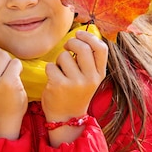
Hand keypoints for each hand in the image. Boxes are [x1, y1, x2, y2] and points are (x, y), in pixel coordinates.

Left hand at [42, 30, 106, 145]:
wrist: (66, 118)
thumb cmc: (76, 92)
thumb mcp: (90, 79)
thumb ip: (90, 60)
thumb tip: (83, 35)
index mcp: (99, 74)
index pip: (101, 48)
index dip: (89, 37)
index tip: (79, 34)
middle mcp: (90, 79)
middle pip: (82, 48)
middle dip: (71, 42)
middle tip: (66, 47)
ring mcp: (75, 83)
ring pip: (64, 56)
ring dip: (59, 60)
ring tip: (61, 71)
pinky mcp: (59, 85)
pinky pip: (51, 66)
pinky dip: (50, 69)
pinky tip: (53, 79)